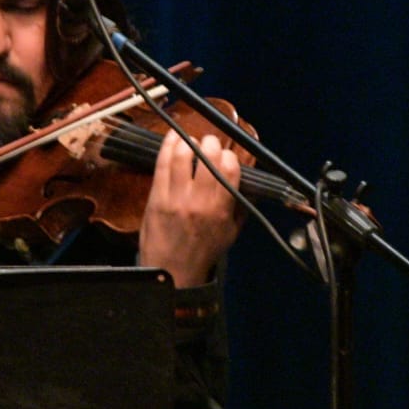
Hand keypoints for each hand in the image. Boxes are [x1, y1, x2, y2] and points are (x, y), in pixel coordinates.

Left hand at [138, 129, 244, 288]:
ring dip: (189, 141)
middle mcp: (200, 200)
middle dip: (211, 143)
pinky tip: (173, 137)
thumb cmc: (203, 251)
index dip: (229, 156)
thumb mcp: (231, 233)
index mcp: (222, 209)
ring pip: (183, 156)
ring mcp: (176, 197)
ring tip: (191, 140)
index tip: (226, 155)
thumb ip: (241, 207)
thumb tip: (251, 186)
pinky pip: (162, 164)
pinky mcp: (157, 196)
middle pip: (208, 158)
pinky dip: (168, 145)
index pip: (230, 169)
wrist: (172, 271)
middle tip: (209, 143)